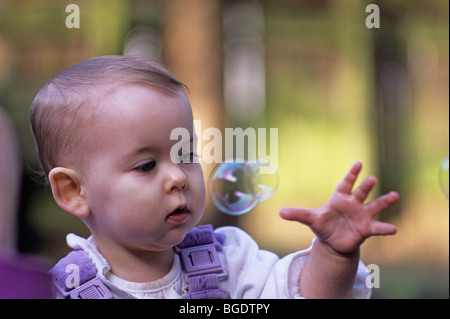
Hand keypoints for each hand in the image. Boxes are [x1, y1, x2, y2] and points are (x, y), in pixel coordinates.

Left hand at [280, 162, 399, 254]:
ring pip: (375, 206)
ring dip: (384, 201)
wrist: (334, 241)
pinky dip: (384, 228)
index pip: (346, 184)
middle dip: (366, 186)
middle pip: (361, 193)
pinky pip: (377, 227)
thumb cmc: (323, 225)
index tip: (358, 164)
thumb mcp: (310, 219)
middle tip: (371, 179)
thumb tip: (279, 212)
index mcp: (339, 198)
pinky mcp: (366, 229)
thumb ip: (297, 214)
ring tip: (395, 195)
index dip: (352, 174)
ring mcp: (362, 216)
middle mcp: (353, 204)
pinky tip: (393, 229)